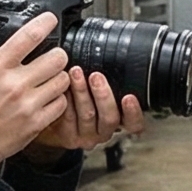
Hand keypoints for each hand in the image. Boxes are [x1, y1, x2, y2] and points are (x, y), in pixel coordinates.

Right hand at [0, 12, 68, 168]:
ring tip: (48, 79)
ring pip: (63, 80)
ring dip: (58, 77)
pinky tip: (45, 98)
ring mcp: (27, 105)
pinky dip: (57, 99)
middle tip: (50, 57)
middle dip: (56, 54)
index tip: (50, 20)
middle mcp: (14, 84)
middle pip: (57, 58)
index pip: (29, 36)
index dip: (45, 23)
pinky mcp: (36, 123)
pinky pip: (61, 103)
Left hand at [24, 68, 145, 160]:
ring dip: (82, 92)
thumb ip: (109, 80)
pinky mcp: (70, 138)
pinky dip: (66, 100)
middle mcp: (106, 131)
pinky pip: (68, 118)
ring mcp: (88, 136)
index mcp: (120, 120)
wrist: (57, 117)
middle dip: (103, 95)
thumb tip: (109, 52)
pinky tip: (62, 87)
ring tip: (75, 73)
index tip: (129, 97)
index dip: (133, 112)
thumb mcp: (99, 90)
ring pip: (87, 115)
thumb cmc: (82, 98)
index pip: (134, 123)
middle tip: (96, 76)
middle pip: (110, 118)